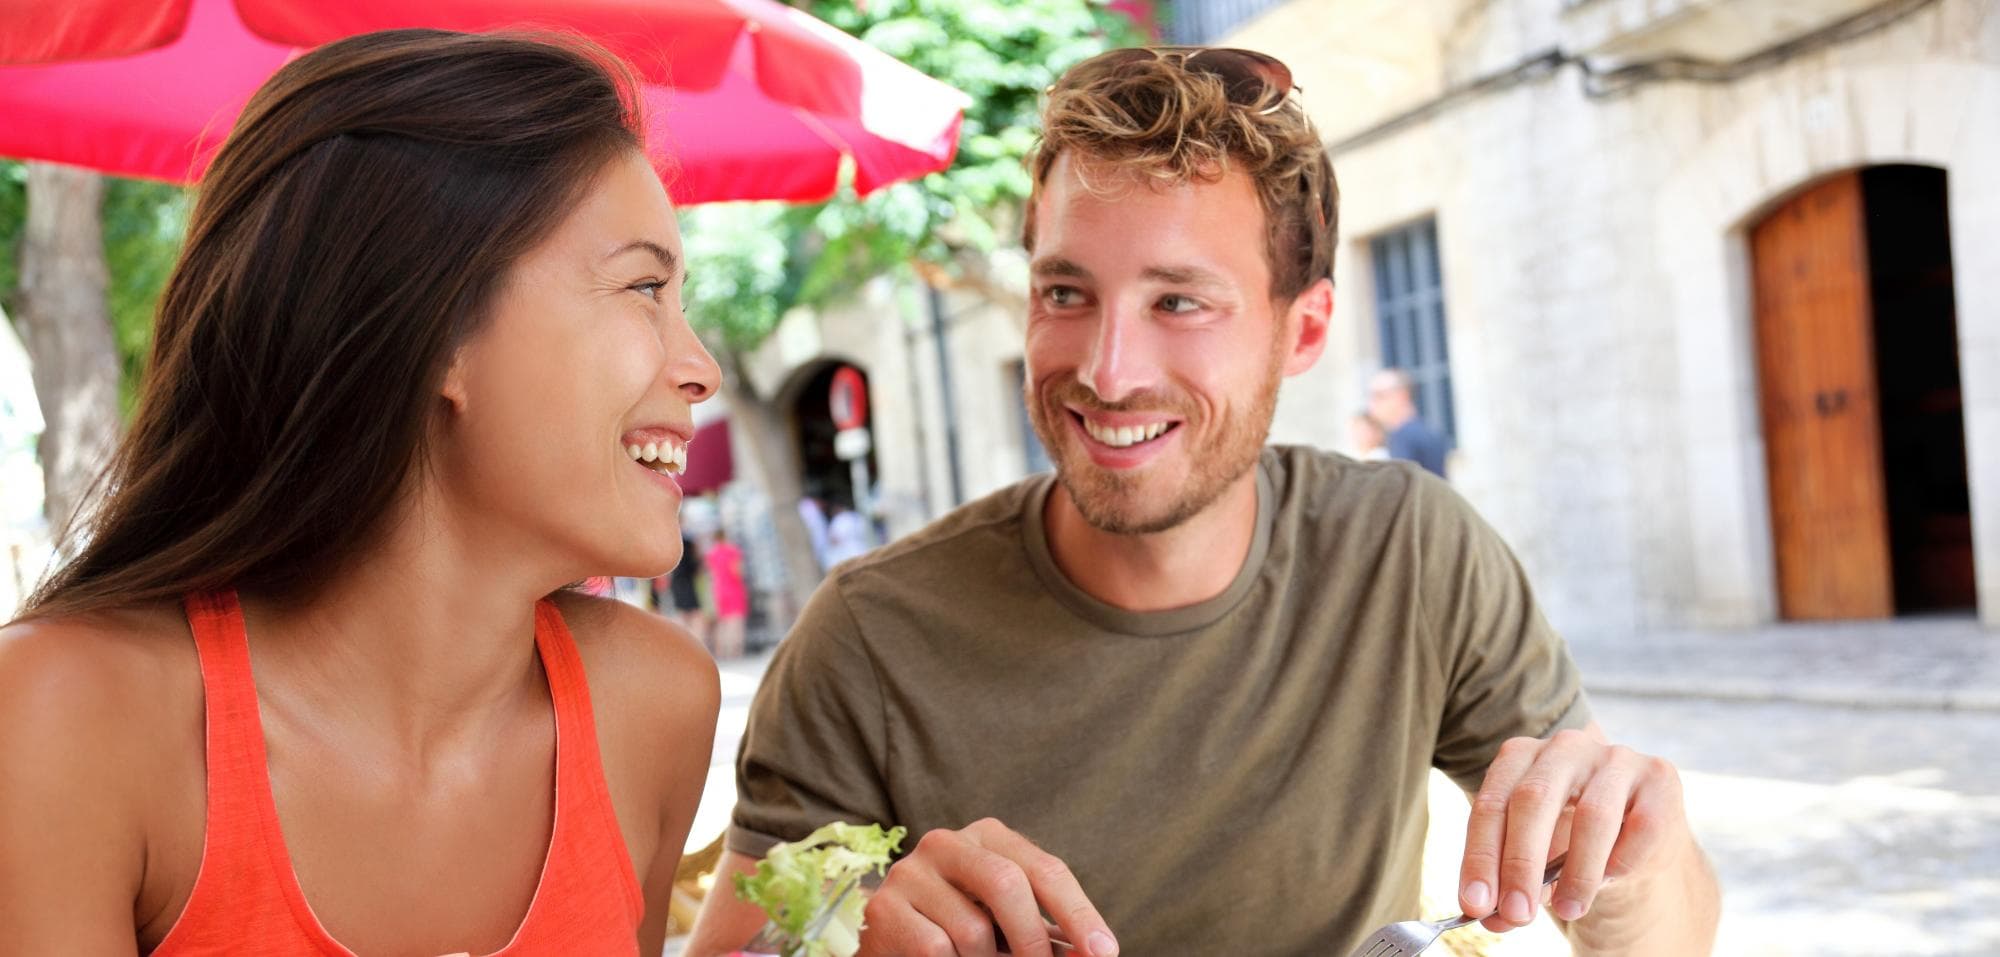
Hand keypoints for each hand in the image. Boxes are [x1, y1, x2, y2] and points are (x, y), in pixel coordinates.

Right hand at [856, 818, 1117, 956]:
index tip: (1105, 952)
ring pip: (972, 929)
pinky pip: (936, 949)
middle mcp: (947, 842)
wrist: (889, 935)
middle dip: (1034, 939)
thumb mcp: (1009, 921)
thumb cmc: (963, 927)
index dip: (1079, 914)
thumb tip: (1097, 953)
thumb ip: (1050, 932)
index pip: (1045, 869)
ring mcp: (910, 873)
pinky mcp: (884, 909)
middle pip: (1008, 885)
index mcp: (989, 835)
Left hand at [1458, 725, 1690, 931]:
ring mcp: (1615, 758)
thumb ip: (1510, 885)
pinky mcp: (1660, 777)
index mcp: (1521, 756)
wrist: (1633, 836)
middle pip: (1533, 799)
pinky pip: (1642, 826)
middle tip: (1516, 914)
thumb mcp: (1533, 860)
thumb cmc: (1569, 843)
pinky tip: (1610, 880)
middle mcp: (1565, 747)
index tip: (1475, 904)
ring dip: (1577, 873)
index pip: (1491, 804)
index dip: (1481, 855)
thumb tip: (1492, 918)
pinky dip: (1622, 861)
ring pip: (1593, 816)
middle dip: (1520, 863)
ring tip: (1567, 911)